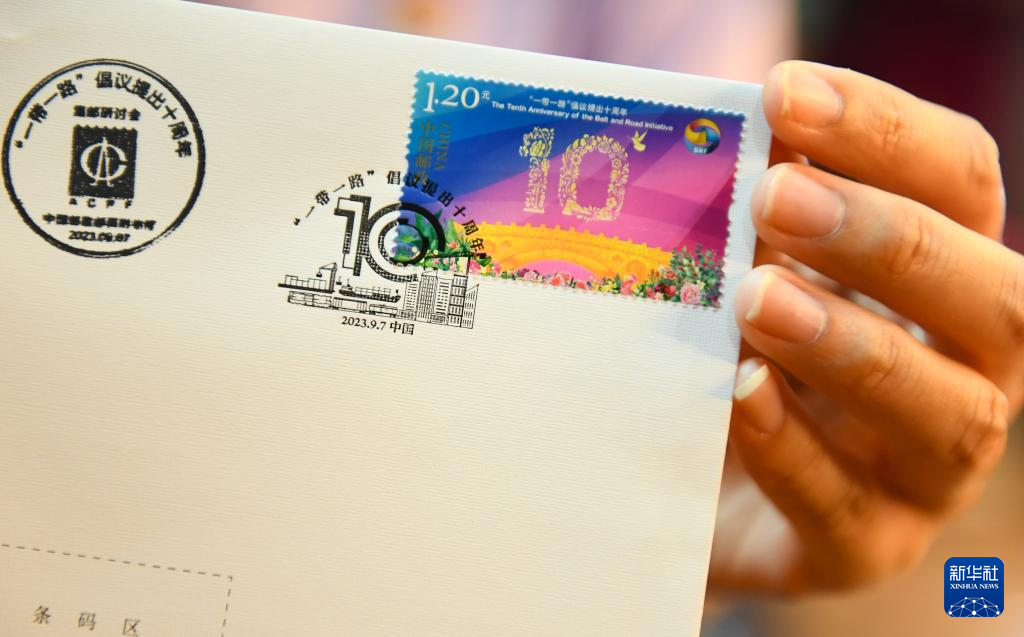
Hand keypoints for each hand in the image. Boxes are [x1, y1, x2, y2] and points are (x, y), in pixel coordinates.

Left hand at [709, 61, 1020, 593]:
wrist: (686, 485)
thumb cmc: (728, 349)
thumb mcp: (744, 268)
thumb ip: (750, 217)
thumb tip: (722, 139)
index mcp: (947, 278)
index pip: (961, 183)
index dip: (886, 132)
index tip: (786, 93)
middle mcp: (968, 369)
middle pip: (997, 298)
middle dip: (887, 240)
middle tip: (775, 198)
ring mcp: (924, 471)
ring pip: (947, 414)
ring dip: (854, 345)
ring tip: (757, 299)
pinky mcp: (863, 547)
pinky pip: (846, 511)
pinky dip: (793, 449)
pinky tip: (739, 392)